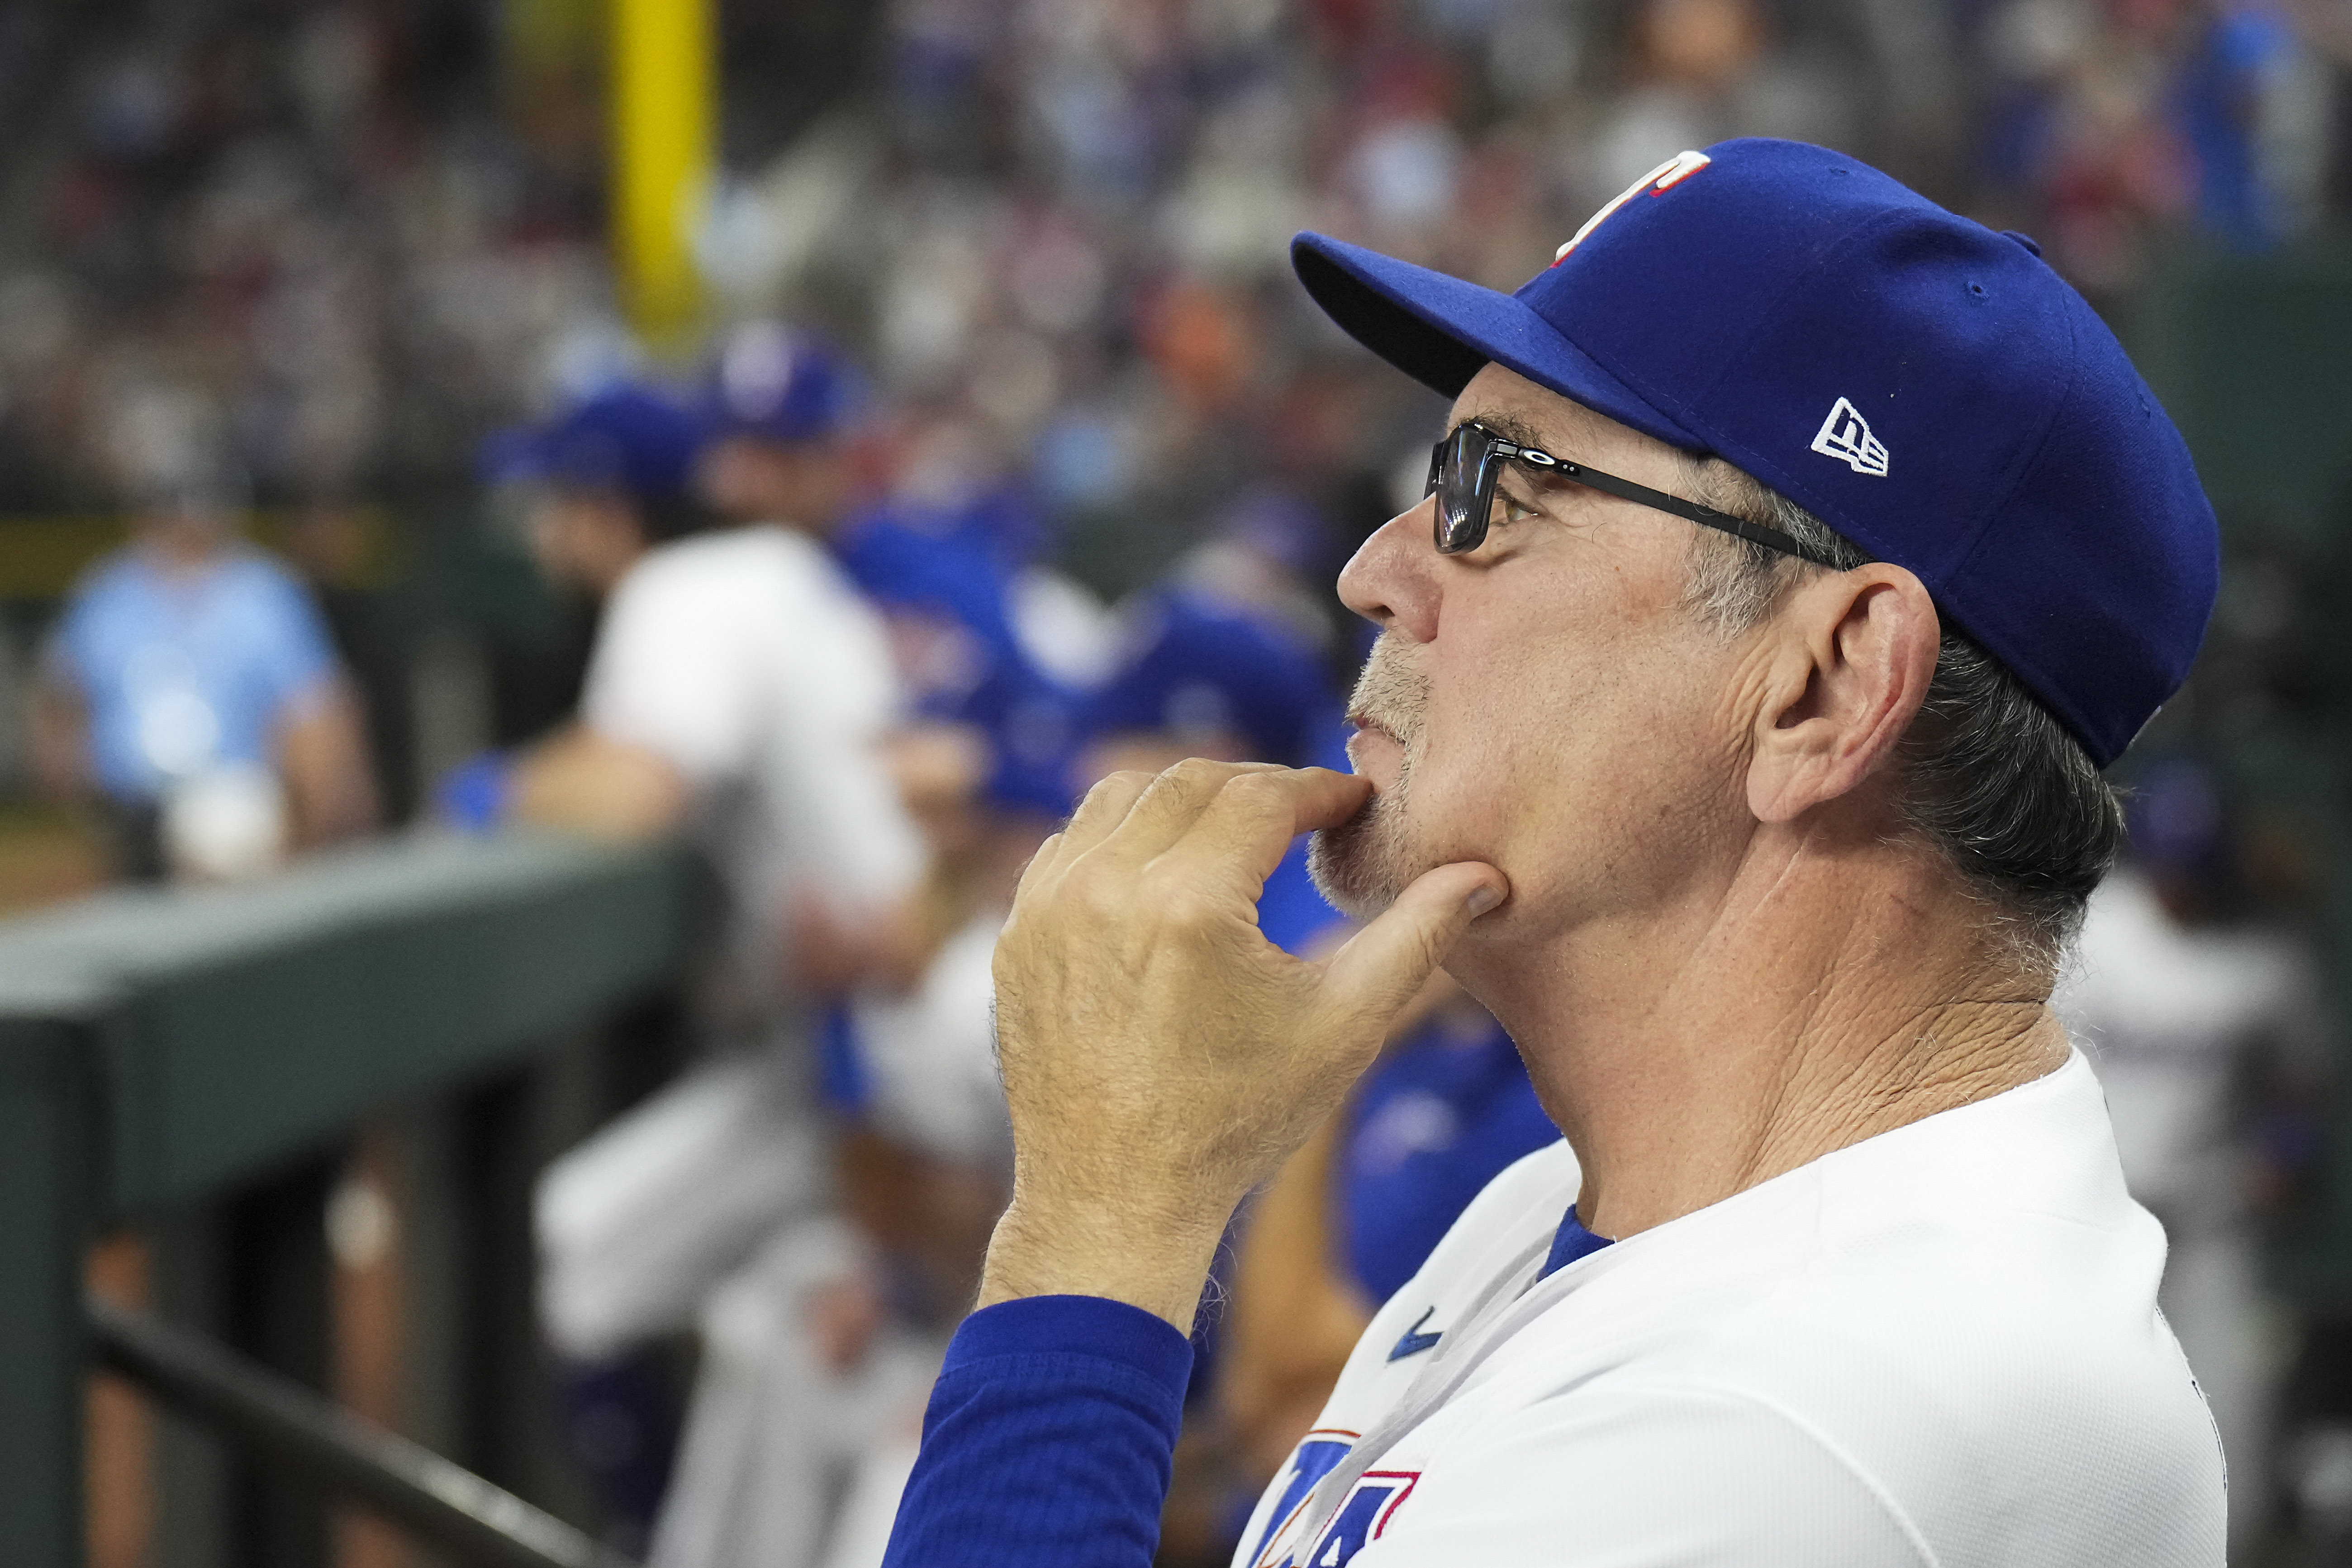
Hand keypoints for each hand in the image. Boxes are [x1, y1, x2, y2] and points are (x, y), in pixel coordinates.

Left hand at [979, 760, 1505, 1330]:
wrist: (1117, 1200)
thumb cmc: (1235, 1123)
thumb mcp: (1344, 1027)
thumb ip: (1417, 937)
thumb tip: (1480, 877)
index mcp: (1187, 905)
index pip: (1263, 795)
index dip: (1319, 790)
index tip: (1351, 805)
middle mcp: (1105, 891)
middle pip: (1192, 781)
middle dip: (1257, 787)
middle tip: (1304, 814)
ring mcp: (1048, 910)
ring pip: (1119, 797)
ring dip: (1183, 799)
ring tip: (1236, 833)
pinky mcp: (1016, 935)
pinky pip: (1070, 845)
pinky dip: (1120, 837)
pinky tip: (1163, 870)